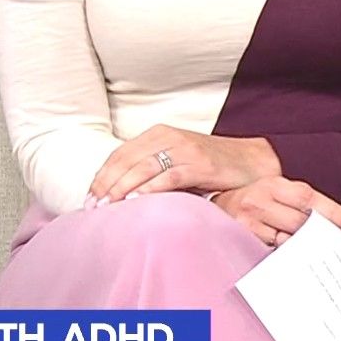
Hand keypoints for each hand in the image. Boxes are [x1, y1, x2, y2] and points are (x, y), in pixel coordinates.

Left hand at [86, 125, 280, 205]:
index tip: (89, 196)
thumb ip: (150, 168)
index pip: (120, 154)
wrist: (250, 162)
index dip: (102, 175)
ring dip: (122, 188)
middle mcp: (168, 137)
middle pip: (127, 160)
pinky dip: (150, 189)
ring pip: (143, 167)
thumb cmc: (209, 164)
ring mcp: (184, 149)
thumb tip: (117, 192)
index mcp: (157, 134)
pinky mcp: (200, 164)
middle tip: (93, 206)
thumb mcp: (175, 159)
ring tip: (108, 206)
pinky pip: (169, 176)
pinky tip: (136, 200)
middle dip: (107, 184)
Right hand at [210, 175, 340, 245]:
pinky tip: (298, 256)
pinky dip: (289, 254)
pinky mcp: (244, 242)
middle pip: (301, 222)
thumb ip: (301, 201)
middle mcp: (258, 203)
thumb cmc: (253, 198)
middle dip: (324, 233)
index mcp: (271, 185)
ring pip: (290, 241)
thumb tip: (335, 220)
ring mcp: (249, 225)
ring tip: (320, 250)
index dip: (334, 211)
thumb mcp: (275, 190)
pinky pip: (274, 252)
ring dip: (308, 247)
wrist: (219, 206)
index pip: (308, 198)